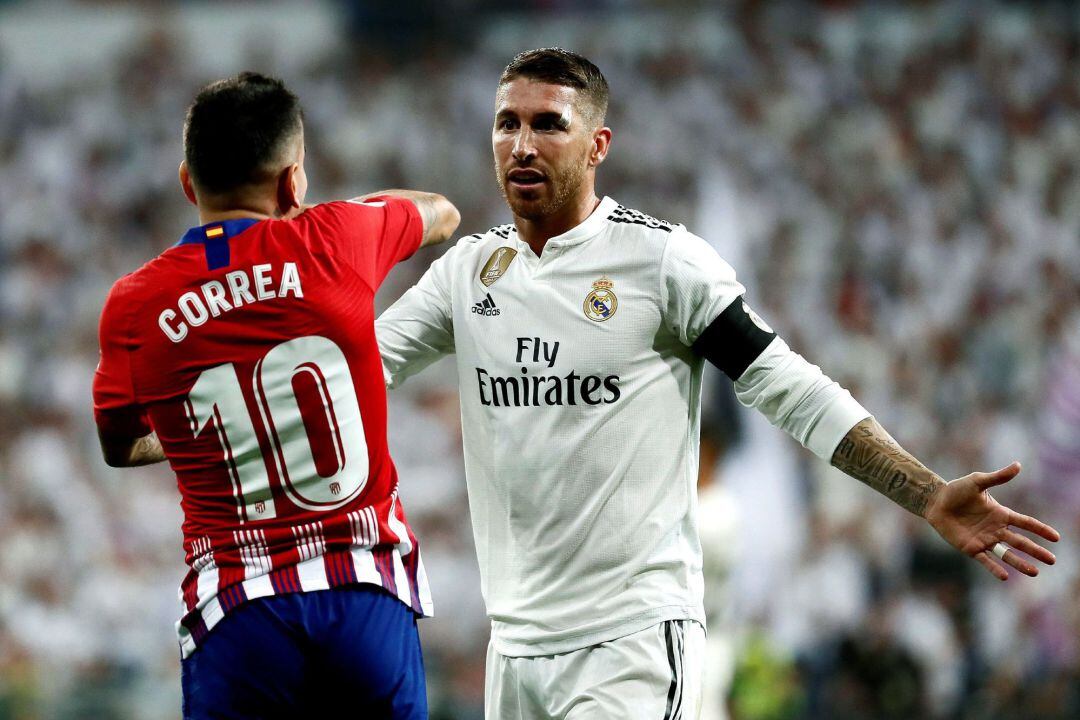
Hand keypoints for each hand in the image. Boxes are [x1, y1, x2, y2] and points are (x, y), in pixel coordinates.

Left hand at [924, 462, 1059, 579]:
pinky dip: (995, 568)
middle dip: (1036, 551)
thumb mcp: (978, 481)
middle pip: (1020, 542)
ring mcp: (984, 540)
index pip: (1025, 523)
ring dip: (1020, 563)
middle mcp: (996, 529)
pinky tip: (1005, 576)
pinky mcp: (971, 548)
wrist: (935, 502)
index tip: (1056, 537)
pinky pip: (985, 560)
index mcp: (1001, 514)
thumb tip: (1018, 465)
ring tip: (1035, 572)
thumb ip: (998, 477)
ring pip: (1007, 554)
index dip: (1040, 529)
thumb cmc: (956, 490)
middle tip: (1053, 560)